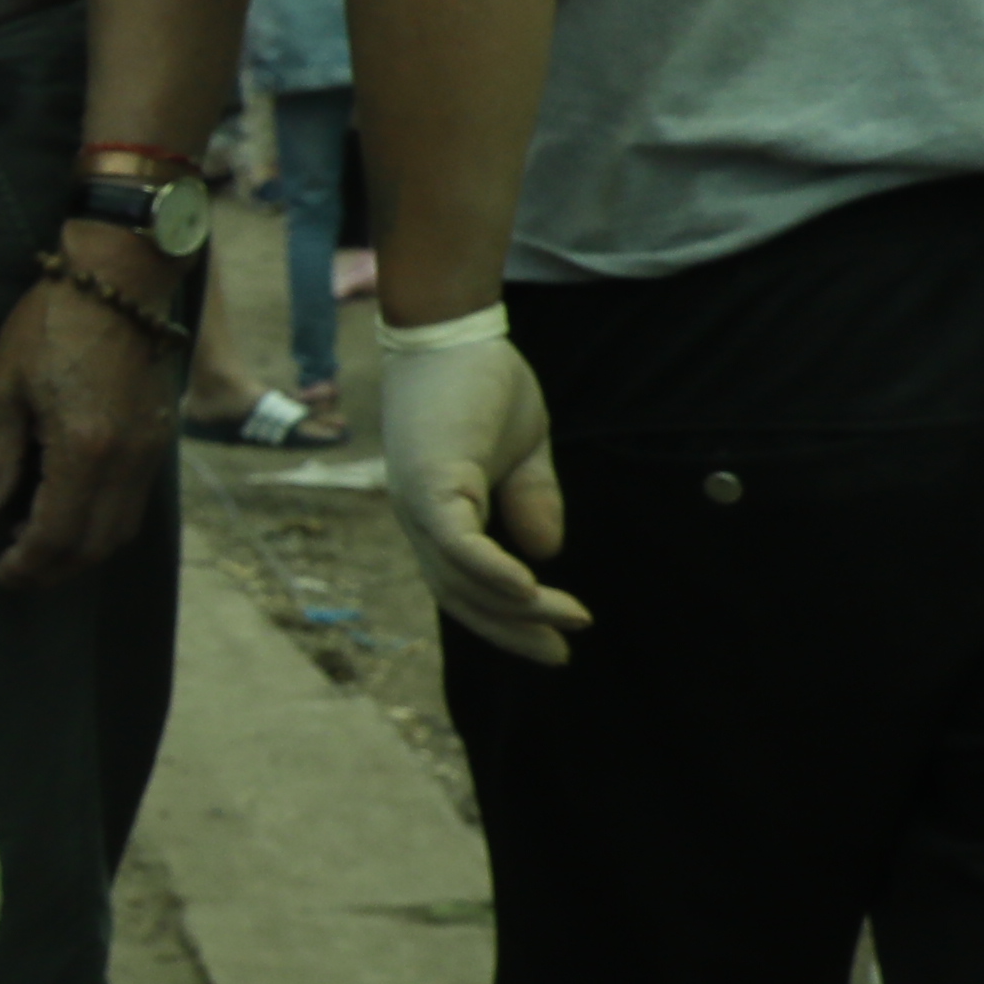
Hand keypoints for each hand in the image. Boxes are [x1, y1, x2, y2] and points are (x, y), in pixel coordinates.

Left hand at [0, 237, 183, 589]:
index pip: (56, 534)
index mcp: (84, 447)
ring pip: (121, 531)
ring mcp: (150, 451)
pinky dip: (102, 525)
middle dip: (53, 570)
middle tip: (16, 573)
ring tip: (35, 545)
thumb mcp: (2, 385)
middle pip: (94, 545)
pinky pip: (135, 505)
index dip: (27, 565)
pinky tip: (68, 511)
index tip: (0, 574)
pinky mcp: (160, 439)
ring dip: (80, 552)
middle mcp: (126, 459)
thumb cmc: (52, 325)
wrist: (120, 281)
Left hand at [379, 316, 587, 661]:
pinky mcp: (427, 480)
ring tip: (566, 620)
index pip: (466, 585)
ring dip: (515, 605)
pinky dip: (488, 569)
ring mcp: (417, 500)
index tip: (553, 643)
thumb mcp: (520, 452)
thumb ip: (531, 501)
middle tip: (560, 656)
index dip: (506, 619)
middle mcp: (417, 516)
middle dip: (510, 630)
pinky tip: (526, 589)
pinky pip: (454, 540)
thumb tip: (545, 554)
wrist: (456, 327)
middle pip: (460, 595)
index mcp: (437, 514)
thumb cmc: (481, 382)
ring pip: (461, 576)